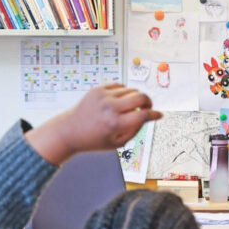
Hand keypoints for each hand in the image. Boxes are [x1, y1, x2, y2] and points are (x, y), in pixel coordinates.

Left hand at [26, 84, 162, 165]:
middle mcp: (110, 108)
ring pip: (131, 90)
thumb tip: (149, 116)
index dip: (155, 115)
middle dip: (149, 102)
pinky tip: (119, 101)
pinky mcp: (98, 89)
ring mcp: (104, 96)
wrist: (70, 130)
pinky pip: (120, 85)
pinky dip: (124, 92)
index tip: (159, 115)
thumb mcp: (118, 143)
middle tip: (147, 108)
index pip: (144, 115)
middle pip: (141, 97)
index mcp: (116, 124)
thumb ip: (135, 130)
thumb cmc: (94, 139)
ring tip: (129, 107)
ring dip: (135, 98)